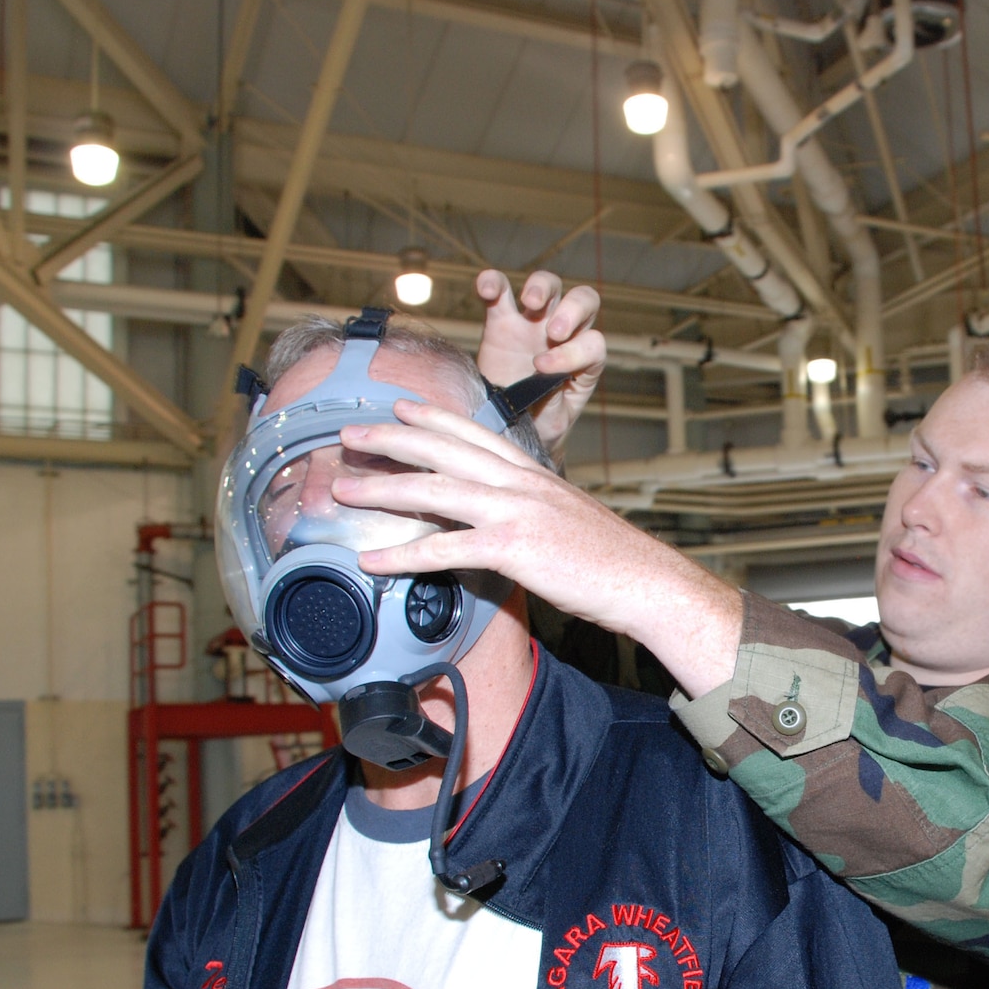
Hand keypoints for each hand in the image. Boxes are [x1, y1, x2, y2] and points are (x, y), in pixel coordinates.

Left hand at [337, 402, 742, 695]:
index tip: (400, 407)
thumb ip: (533, 511)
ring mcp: (515, 511)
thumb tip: (505, 523)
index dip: (433, 417)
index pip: (476, 432)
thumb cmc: (614, 559)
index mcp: (535, 473)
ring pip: (434, 490)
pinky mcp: (513, 548)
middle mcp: (520, 482)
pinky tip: (373, 560)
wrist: (648, 581)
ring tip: (341, 489)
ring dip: (381, 489)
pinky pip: (445, 548)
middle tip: (349, 433)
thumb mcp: (569, 518)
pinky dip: (403, 554)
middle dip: (390, 438)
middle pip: (443, 449)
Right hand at [473, 269, 604, 452]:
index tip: (544, 369)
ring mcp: (533, 324)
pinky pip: (500, 290)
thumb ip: (553, 402)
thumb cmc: (539, 424)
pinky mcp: (501, 321)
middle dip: (573, 310)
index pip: (592, 343)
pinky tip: (487, 289)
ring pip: (550, 286)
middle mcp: (565, 337)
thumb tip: (543, 383)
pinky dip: (493, 282)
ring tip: (530, 301)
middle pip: (584, 300)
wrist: (510, 428)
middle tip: (554, 332)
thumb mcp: (553, 422)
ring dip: (543, 287)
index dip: (573, 352)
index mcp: (585, 361)